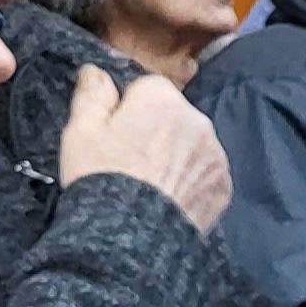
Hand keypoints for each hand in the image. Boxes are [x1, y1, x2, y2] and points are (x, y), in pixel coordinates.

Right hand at [58, 67, 232, 230]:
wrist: (130, 237)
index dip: (127, 109)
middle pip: (174, 115)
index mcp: (162, 98)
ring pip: (192, 143)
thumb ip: (92, 93)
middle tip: (131, 160)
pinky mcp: (224, 186)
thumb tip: (95, 69)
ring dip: (177, 154)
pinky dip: (192, 181)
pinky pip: (205, 173)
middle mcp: (198, 119)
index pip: (146, 88)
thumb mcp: (81, 130)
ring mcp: (215, 154)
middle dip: (156, 129)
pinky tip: (170, 198)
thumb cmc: (101, 176)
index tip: (115, 133)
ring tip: (151, 183)